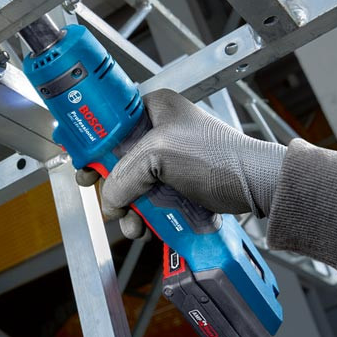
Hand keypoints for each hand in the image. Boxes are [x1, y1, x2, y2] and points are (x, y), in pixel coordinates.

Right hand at [77, 89, 286, 238]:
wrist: (256, 186)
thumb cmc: (218, 157)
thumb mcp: (158, 156)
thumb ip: (122, 176)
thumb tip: (108, 200)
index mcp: (154, 108)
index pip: (109, 122)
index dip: (92, 144)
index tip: (80, 163)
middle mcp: (161, 131)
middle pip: (117, 160)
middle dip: (110, 187)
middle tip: (104, 199)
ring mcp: (171, 160)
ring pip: (133, 186)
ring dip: (128, 209)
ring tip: (133, 224)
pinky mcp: (180, 185)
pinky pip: (151, 201)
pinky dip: (145, 216)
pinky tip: (146, 227)